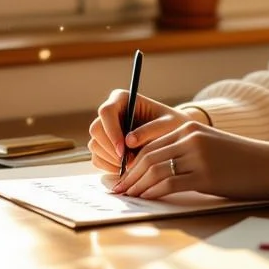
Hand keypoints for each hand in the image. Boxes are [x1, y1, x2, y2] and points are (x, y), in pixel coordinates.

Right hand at [87, 91, 201, 172]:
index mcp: (121, 99)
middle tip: (130, 163)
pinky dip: (109, 167)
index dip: (112, 131)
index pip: (106, 112)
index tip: (123, 150)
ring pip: (95, 145)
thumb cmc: (172, 125)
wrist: (173, 136)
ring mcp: (104, 129)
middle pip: (96, 130)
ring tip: (133, 165)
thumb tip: (128, 142)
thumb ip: (150, 130)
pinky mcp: (103, 146)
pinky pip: (97, 158)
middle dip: (111, 149)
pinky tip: (127, 169)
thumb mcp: (167, 125)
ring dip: (111, 160)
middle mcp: (109, 112)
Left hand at [111, 120, 268, 200]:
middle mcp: (190, 137)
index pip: (150, 144)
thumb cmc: (242, 160)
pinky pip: (170, 184)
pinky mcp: (205, 174)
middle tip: (117, 189)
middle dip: (129, 175)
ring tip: (128, 197)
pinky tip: (146, 200)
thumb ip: (185, 152)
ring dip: (137, 185)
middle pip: (148, 156)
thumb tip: (156, 172)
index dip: (131, 161)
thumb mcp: (210, 147)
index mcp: (188, 127)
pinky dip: (153, 193)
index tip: (121, 175)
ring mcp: (197, 155)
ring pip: (155, 170)